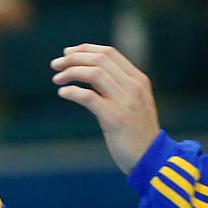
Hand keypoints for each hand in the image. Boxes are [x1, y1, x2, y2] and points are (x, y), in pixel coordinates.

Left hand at [51, 44, 161, 173]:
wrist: (151, 158)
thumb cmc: (136, 131)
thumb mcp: (132, 103)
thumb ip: (118, 87)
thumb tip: (89, 72)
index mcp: (139, 80)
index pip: (109, 53)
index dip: (85, 49)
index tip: (67, 53)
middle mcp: (134, 87)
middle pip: (100, 59)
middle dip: (73, 58)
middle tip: (55, 65)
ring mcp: (126, 102)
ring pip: (94, 73)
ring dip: (71, 72)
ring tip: (57, 79)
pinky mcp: (116, 119)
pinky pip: (89, 98)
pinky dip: (73, 92)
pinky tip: (63, 93)